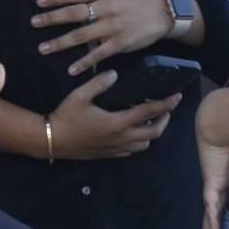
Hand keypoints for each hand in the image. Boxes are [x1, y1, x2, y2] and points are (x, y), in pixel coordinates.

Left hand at [34, 0, 173, 76]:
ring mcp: (113, 26)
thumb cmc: (136, 1)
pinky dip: (83, 62)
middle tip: (34, 23)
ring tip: (43, 48)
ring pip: (81, 35)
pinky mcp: (120, 43)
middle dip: (51, 19)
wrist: (163, 12)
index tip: (39, 2)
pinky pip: (98, 54)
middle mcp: (106, 8)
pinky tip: (71, 69)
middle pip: (73, 14)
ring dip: (60, 42)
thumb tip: (72, 2)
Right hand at [48, 70, 180, 159]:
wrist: (52, 140)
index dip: (165, 105)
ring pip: (144, 145)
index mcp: (117, 123)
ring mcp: (115, 148)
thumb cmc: (66, 116)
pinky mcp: (108, 154)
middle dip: (164, 121)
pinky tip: (132, 131)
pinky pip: (131, 151)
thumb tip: (114, 74)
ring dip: (152, 133)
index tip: (177, 97)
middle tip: (166, 109)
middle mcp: (120, 138)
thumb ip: (99, 83)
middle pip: (153, 133)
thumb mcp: (80, 95)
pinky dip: (139, 141)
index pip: (148, 113)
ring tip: (150, 119)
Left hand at [197, 130, 228, 228]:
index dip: (225, 208)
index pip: (227, 194)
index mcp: (228, 172)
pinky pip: (212, 205)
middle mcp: (220, 179)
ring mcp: (214, 181)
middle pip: (217, 206)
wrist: (221, 122)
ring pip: (211, 210)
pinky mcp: (211, 182)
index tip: (225, 220)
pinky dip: (212, 220)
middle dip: (213, 222)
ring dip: (209, 226)